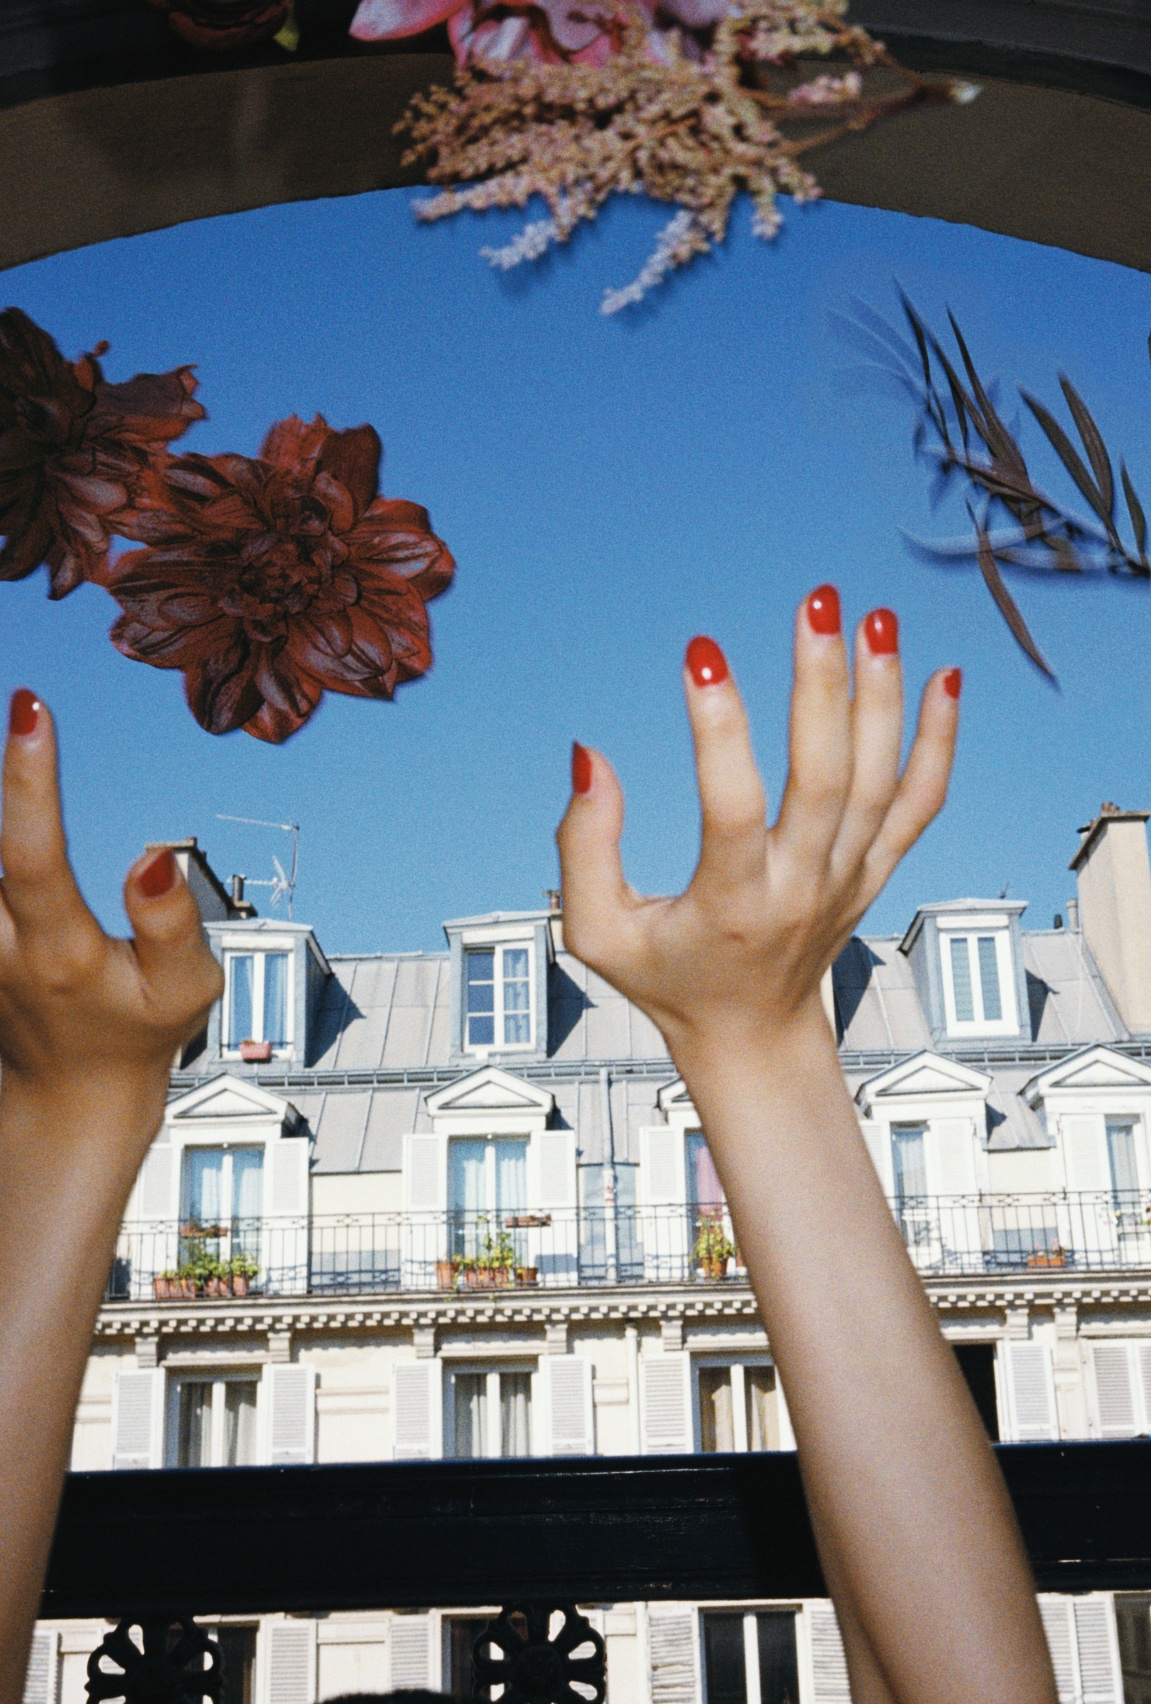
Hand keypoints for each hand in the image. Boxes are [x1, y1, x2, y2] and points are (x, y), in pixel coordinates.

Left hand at [0, 689, 222, 1150]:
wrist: (70, 1091)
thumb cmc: (140, 1031)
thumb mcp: (187, 991)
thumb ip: (174, 924)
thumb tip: (156, 854)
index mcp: (59, 953)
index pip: (33, 856)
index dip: (29, 782)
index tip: (30, 706)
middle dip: (5, 774)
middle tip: (16, 688)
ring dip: (2, 796)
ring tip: (19, 718)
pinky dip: (2, 824)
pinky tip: (13, 777)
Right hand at [556, 585, 960, 1063]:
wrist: (753, 1034)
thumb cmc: (667, 978)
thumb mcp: (598, 933)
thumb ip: (582, 847)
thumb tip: (591, 755)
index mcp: (732, 905)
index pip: (730, 808)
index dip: (718, 730)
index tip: (701, 653)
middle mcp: (802, 889)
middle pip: (826, 781)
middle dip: (823, 685)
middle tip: (815, 603)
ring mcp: (849, 879)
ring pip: (881, 782)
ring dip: (884, 696)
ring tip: (877, 617)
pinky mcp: (875, 870)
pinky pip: (920, 804)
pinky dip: (940, 741)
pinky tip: (944, 674)